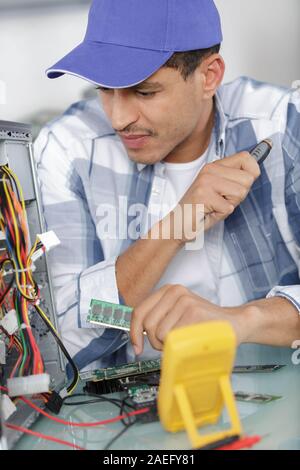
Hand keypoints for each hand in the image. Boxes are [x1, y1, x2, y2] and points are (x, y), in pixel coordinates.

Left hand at [130, 284, 250, 354]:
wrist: (235, 322)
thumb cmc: (205, 323)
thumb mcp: (178, 313)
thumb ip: (159, 318)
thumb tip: (136, 336)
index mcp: (168, 290)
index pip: (139, 311)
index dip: (133, 332)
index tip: (136, 347)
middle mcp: (174, 291)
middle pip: (147, 324)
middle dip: (154, 342)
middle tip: (168, 345)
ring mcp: (184, 301)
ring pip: (159, 333)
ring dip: (168, 345)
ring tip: (183, 341)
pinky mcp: (193, 312)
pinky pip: (173, 336)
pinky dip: (179, 345)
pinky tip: (191, 341)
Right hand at [170, 152, 259, 240]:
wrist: (178, 224)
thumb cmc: (200, 209)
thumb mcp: (220, 189)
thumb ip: (235, 179)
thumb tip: (255, 171)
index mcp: (215, 166)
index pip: (246, 158)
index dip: (252, 172)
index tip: (243, 183)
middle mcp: (210, 170)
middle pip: (248, 179)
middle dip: (239, 195)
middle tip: (222, 200)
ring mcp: (206, 182)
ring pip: (240, 192)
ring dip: (230, 205)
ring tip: (215, 206)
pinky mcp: (204, 196)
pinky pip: (228, 207)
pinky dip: (221, 214)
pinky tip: (209, 212)